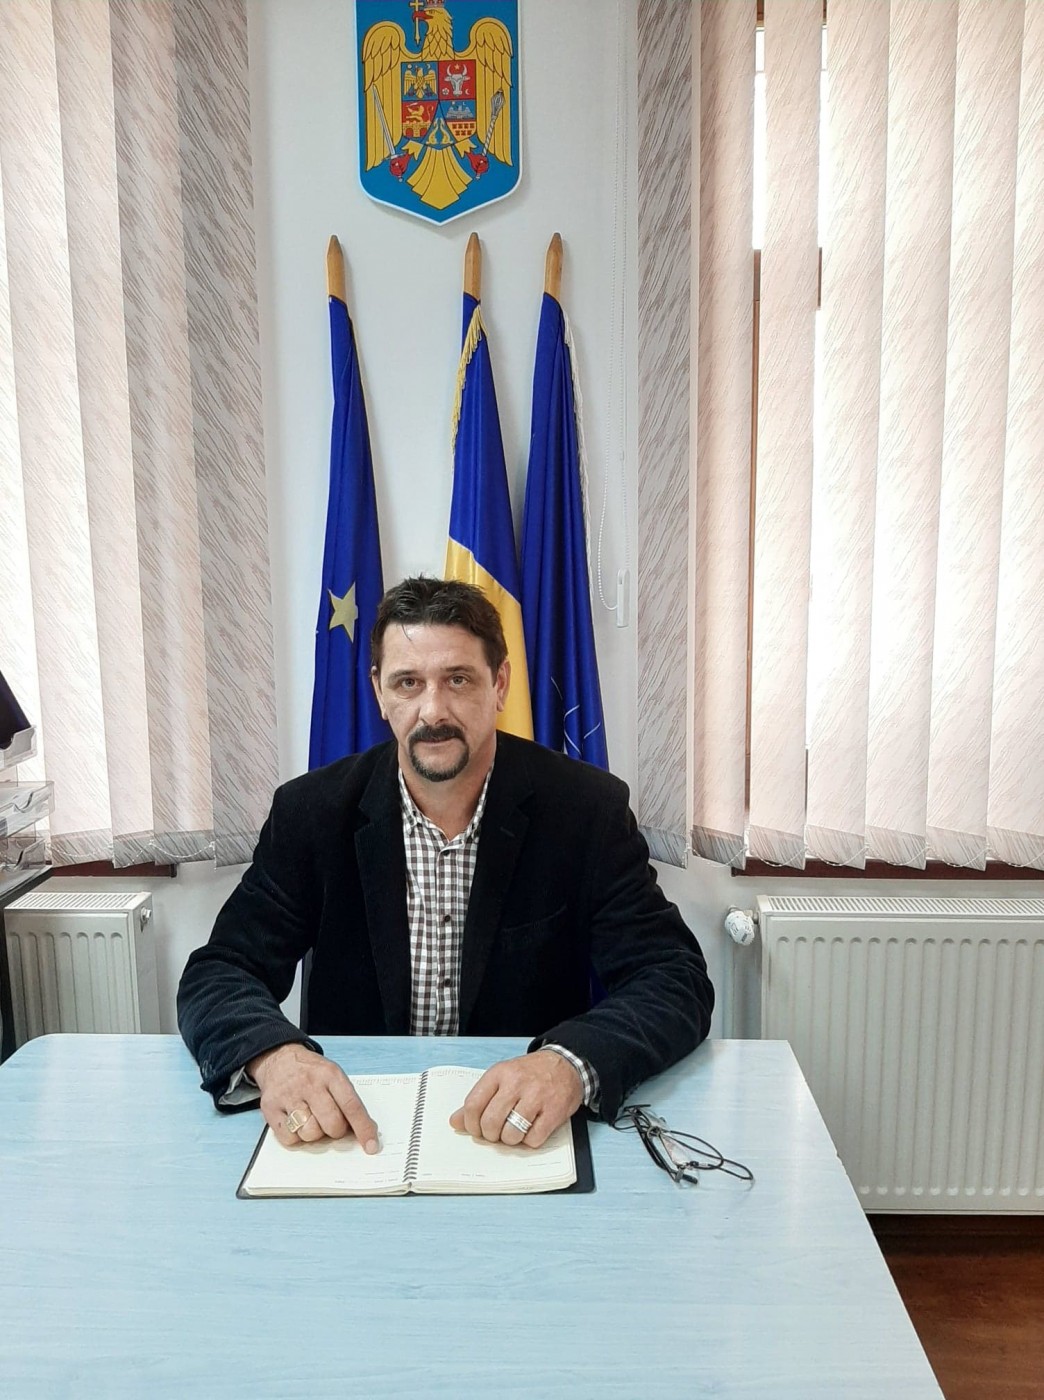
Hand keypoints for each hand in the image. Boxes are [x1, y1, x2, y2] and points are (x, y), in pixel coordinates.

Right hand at [247, 1043, 378, 1152]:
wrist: (279, 1058)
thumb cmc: (311, 1072)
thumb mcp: (333, 1075)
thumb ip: (347, 1100)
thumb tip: (364, 1131)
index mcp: (331, 1075)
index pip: (351, 1106)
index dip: (363, 1128)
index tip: (371, 1146)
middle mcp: (310, 1084)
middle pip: (332, 1123)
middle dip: (335, 1130)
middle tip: (331, 1122)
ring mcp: (289, 1096)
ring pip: (310, 1133)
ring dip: (314, 1133)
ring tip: (310, 1118)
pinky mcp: (271, 1108)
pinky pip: (289, 1138)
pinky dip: (295, 1136)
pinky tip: (295, 1122)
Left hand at [449, 1050, 582, 1148]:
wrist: (565, 1064)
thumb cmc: (529, 1074)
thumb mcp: (501, 1077)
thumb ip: (479, 1099)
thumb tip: (455, 1121)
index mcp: (499, 1073)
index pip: (473, 1105)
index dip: (471, 1125)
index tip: (477, 1129)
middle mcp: (516, 1083)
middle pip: (491, 1122)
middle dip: (491, 1135)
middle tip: (497, 1133)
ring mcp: (537, 1096)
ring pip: (511, 1134)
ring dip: (511, 1139)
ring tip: (515, 1131)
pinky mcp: (554, 1111)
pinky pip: (533, 1139)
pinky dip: (530, 1141)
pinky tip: (531, 1129)